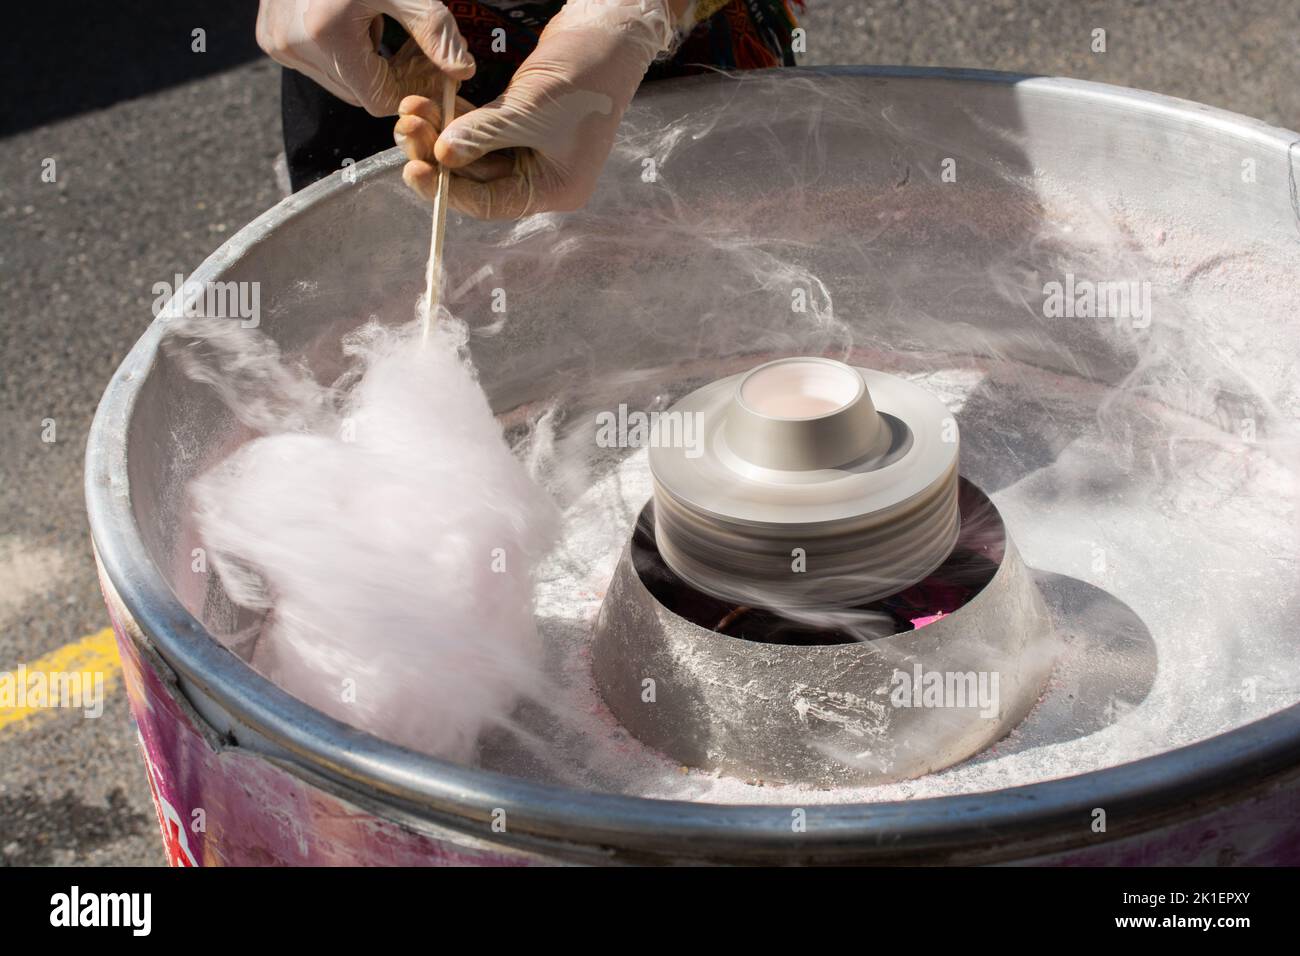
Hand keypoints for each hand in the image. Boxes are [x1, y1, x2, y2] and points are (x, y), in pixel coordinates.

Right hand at [256, 0, 474, 116]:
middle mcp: (293, 45)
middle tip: (410, 46)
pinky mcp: (269, 36)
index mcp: (324, 35)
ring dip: (363, 62)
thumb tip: (463, 70)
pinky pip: (317, 63)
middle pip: (357, 94)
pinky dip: (339, 50)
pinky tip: (347, 19)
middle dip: (388, 75)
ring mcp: (277, 42)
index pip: (377, 100)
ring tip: (372, 21)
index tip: (427, 67)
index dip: (407, 88)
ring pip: (338, 81)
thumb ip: (434, 30)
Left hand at [395, 0, 676, 218]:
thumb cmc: (584, 76)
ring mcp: (531, 148)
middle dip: (438, 155)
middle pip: (478, 178)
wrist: (607, 33)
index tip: (414, 169)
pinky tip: (430, 102)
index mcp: (553, 188)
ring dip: (441, 132)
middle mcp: (541, 175)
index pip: (491, 202)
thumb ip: (483, 135)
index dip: (450, 190)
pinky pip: (480, 128)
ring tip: (411, 109)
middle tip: (406, 131)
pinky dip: (456, 117)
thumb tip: (439, 156)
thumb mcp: (530, 111)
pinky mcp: (521, 122)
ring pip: (474, 151)